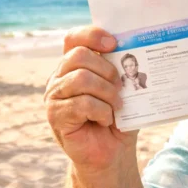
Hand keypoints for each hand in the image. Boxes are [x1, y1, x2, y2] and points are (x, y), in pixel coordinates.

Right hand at [45, 26, 137, 170]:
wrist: (112, 152)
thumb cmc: (119, 118)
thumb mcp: (122, 89)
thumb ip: (121, 68)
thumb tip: (133, 50)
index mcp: (74, 64)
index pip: (74, 37)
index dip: (92, 35)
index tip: (114, 44)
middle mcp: (60, 76)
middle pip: (79, 56)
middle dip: (107, 70)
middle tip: (120, 88)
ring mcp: (54, 95)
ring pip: (81, 79)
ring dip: (107, 93)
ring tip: (116, 107)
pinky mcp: (55, 115)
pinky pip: (81, 104)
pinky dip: (101, 111)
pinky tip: (105, 120)